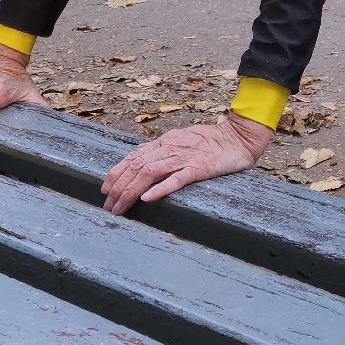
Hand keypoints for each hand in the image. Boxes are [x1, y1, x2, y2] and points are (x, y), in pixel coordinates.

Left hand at [100, 113, 272, 214]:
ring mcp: (184, 157)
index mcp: (165, 141)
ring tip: (119, 208)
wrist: (239, 137)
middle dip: (118, 187)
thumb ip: (162, 147)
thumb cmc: (211, 140)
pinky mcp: (199, 168)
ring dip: (130, 191)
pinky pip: (177, 179)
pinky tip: (147, 199)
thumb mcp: (182, 139)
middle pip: (136, 166)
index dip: (116, 173)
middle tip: (108, 206)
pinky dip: (160, 188)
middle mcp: (170, 147)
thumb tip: (141, 155)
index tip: (104, 189)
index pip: (133, 156)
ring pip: (150, 173)